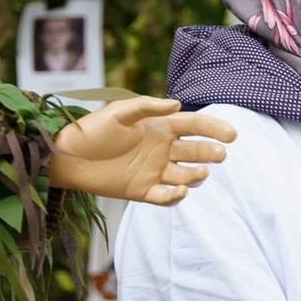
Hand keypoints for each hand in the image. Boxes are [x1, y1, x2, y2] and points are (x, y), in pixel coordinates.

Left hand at [43, 96, 235, 204]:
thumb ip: (147, 107)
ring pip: (185, 175)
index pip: (194, 126)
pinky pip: (166, 196)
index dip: (213, 129)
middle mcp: (161, 149)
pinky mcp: (143, 191)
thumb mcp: (118, 113)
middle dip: (210, 152)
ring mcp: (154, 171)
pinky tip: (180, 191)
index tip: (231, 134)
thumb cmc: (93, 130)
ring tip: (200, 172)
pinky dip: (176, 196)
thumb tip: (177, 104)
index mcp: (159, 128)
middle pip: (195, 151)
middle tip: (220, 155)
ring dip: (196, 174)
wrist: (68, 158)